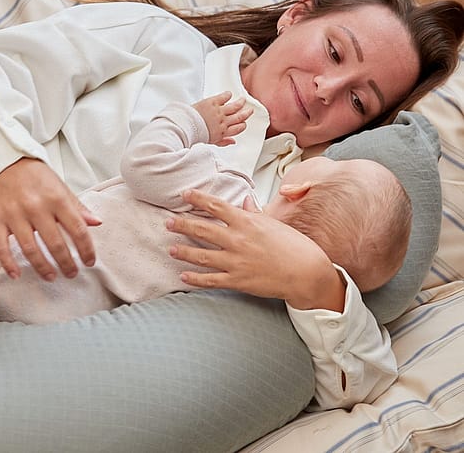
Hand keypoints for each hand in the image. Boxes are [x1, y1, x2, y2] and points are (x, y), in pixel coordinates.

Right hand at [0, 158, 100, 280]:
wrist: (2, 160)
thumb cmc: (33, 175)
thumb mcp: (59, 186)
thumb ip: (77, 206)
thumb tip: (96, 222)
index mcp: (56, 198)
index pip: (78, 229)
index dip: (86, 250)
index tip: (89, 262)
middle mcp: (36, 206)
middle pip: (56, 244)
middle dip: (66, 264)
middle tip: (71, 274)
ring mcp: (14, 214)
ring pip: (30, 249)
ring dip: (43, 267)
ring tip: (51, 276)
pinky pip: (1, 247)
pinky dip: (9, 264)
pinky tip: (16, 275)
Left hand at [165, 189, 344, 310]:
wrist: (307, 272)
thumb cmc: (294, 246)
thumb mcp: (274, 224)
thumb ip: (254, 213)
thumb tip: (243, 201)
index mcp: (247, 223)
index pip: (217, 206)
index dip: (198, 199)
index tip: (185, 194)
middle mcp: (238, 240)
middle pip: (203, 230)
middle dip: (182, 225)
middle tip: (167, 222)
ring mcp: (236, 261)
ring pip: (202, 255)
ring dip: (184, 252)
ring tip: (171, 249)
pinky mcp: (238, 280)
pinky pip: (211, 280)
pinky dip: (195, 279)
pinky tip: (183, 276)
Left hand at [192, 91, 251, 146]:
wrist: (187, 126)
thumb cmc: (196, 134)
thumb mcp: (211, 141)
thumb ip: (223, 141)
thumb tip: (233, 142)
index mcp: (223, 132)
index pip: (238, 128)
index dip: (242, 125)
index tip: (244, 123)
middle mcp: (223, 121)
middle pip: (239, 117)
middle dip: (246, 113)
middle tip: (250, 110)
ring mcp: (219, 111)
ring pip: (234, 106)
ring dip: (240, 103)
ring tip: (243, 100)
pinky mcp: (213, 102)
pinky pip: (224, 97)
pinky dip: (227, 95)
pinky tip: (229, 94)